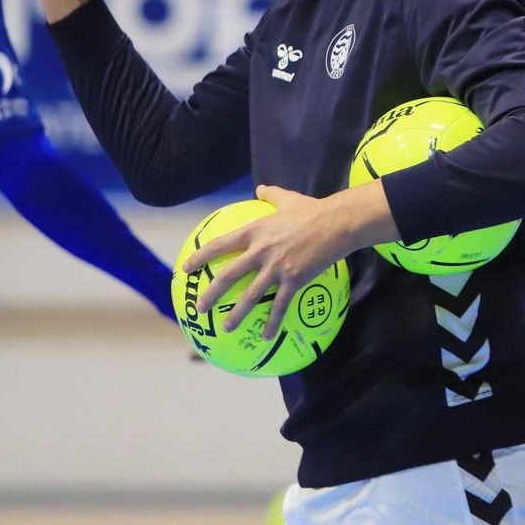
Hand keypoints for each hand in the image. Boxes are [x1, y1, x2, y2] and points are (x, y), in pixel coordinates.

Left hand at [182, 186, 351, 339]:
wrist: (337, 223)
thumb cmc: (313, 210)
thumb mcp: (288, 198)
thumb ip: (271, 195)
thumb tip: (260, 188)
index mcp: (256, 231)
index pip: (221, 245)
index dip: (201, 257)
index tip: (186, 269)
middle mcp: (261, 251)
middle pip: (229, 275)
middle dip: (211, 293)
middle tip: (199, 308)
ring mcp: (277, 267)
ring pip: (251, 295)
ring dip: (236, 314)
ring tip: (225, 328)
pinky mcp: (295, 279)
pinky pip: (280, 306)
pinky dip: (272, 322)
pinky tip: (266, 337)